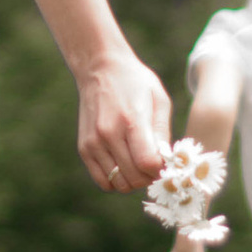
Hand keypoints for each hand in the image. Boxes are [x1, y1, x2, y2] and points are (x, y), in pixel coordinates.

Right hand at [75, 44, 168, 193]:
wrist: (100, 68)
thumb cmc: (135, 83)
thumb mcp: (159, 99)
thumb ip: (163, 133)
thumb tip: (167, 162)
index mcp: (131, 120)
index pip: (147, 163)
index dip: (160, 169)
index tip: (163, 160)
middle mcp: (109, 134)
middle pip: (134, 177)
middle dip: (149, 177)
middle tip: (153, 164)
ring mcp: (93, 143)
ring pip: (119, 183)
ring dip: (133, 181)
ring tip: (138, 164)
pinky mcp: (84, 148)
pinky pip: (103, 181)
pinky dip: (116, 180)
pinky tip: (123, 165)